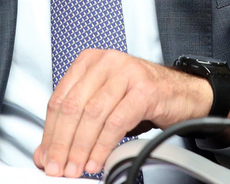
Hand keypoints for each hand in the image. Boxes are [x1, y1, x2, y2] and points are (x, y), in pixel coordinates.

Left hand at [33, 50, 229, 177]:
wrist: (183, 94)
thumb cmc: (142, 97)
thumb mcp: (104, 105)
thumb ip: (76, 124)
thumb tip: (47, 152)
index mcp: (89, 62)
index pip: (59, 99)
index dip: (49, 132)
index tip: (46, 156)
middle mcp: (106, 62)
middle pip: (73, 106)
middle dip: (62, 143)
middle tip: (58, 166)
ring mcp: (126, 72)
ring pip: (92, 114)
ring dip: (81, 147)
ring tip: (76, 168)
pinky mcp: (144, 89)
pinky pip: (116, 121)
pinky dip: (103, 145)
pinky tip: (97, 160)